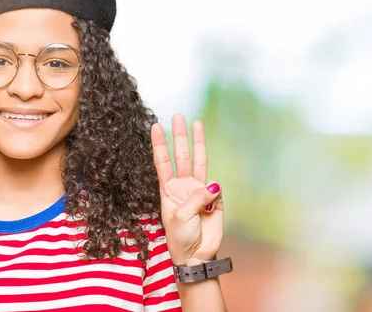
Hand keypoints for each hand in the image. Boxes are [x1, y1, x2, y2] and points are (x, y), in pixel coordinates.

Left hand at [150, 114, 223, 265]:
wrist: (196, 255)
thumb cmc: (181, 238)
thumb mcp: (181, 217)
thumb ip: (196, 197)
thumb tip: (215, 184)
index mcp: (167, 190)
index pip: (162, 161)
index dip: (159, 144)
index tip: (154, 126)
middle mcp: (182, 186)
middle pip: (180, 155)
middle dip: (179, 136)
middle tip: (178, 116)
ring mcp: (199, 190)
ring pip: (199, 161)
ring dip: (197, 143)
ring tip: (196, 123)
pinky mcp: (215, 199)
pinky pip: (216, 189)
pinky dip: (215, 191)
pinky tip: (211, 204)